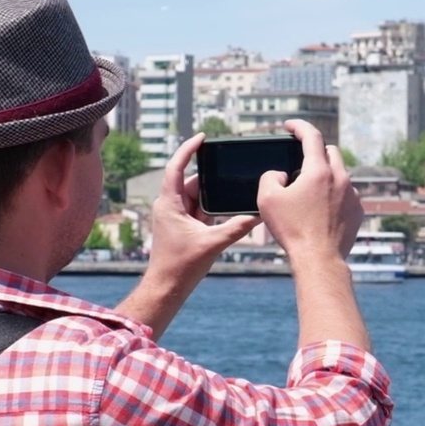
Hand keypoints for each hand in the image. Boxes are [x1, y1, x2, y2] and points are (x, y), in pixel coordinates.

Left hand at [147, 133, 260, 282]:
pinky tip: (227, 209)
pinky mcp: (182, 227)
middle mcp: (170, 206)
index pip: (176, 167)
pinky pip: (198, 210)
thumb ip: (236, 228)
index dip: (189, 150)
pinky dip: (211, 208)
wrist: (167, 288)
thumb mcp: (212, 244)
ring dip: (212, 196)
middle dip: (210, 177)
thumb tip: (257, 214)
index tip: (202, 137)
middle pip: (192, 181)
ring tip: (232, 188)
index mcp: (170, 203)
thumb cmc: (181, 266)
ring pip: (197, 197)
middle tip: (229, 167)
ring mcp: (175, 216)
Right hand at [257, 120, 362, 263]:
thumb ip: (270, 177)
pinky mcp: (358, 211)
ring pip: (340, 174)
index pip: (311, 136)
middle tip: (300, 164)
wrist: (319, 260)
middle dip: (315, 152)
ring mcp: (353, 195)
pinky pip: (346, 194)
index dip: (299, 126)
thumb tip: (281, 175)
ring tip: (309, 194)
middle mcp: (341, 178)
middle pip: (330, 152)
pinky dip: (334, 195)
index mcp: (318, 171)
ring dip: (325, 176)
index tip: (290, 126)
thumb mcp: (267, 199)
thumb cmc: (292, 230)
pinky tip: (321, 211)